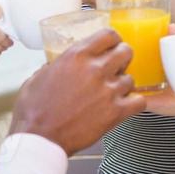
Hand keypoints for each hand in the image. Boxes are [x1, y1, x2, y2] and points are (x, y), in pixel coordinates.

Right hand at [10, 29, 145, 153]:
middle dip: (122, 59)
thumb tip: (59, 66)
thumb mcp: (38, 76)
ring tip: (112, 93)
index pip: (108, 35)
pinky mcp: (116, 112)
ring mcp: (108, 91)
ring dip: (123, 85)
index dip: (113, 41)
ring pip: (131, 78)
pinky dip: (134, 103)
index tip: (112, 46)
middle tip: (116, 67)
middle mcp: (95, 69)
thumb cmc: (34, 111)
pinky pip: (139, 101)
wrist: (40, 138)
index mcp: (76, 56)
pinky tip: (124, 105)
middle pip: (125, 51)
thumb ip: (55, 66)